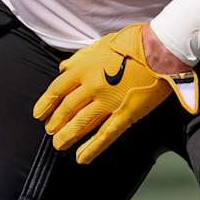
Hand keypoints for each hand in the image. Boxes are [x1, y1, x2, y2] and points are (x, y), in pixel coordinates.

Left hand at [33, 23, 199, 164]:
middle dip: (57, 121)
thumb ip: (80, 58)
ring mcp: (109, 101)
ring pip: (82, 123)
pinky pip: (106, 134)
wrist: (161, 48)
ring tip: (59, 145)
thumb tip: (62, 68)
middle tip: (49, 132)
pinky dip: (93, 148)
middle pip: (68, 108)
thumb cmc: (132, 42)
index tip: (38, 114)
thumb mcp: (100, 44)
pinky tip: (82, 157)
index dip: (46, 103)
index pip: (57, 89)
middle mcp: (92, 86)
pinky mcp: (126, 113)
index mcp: (84, 68)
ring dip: (68, 135)